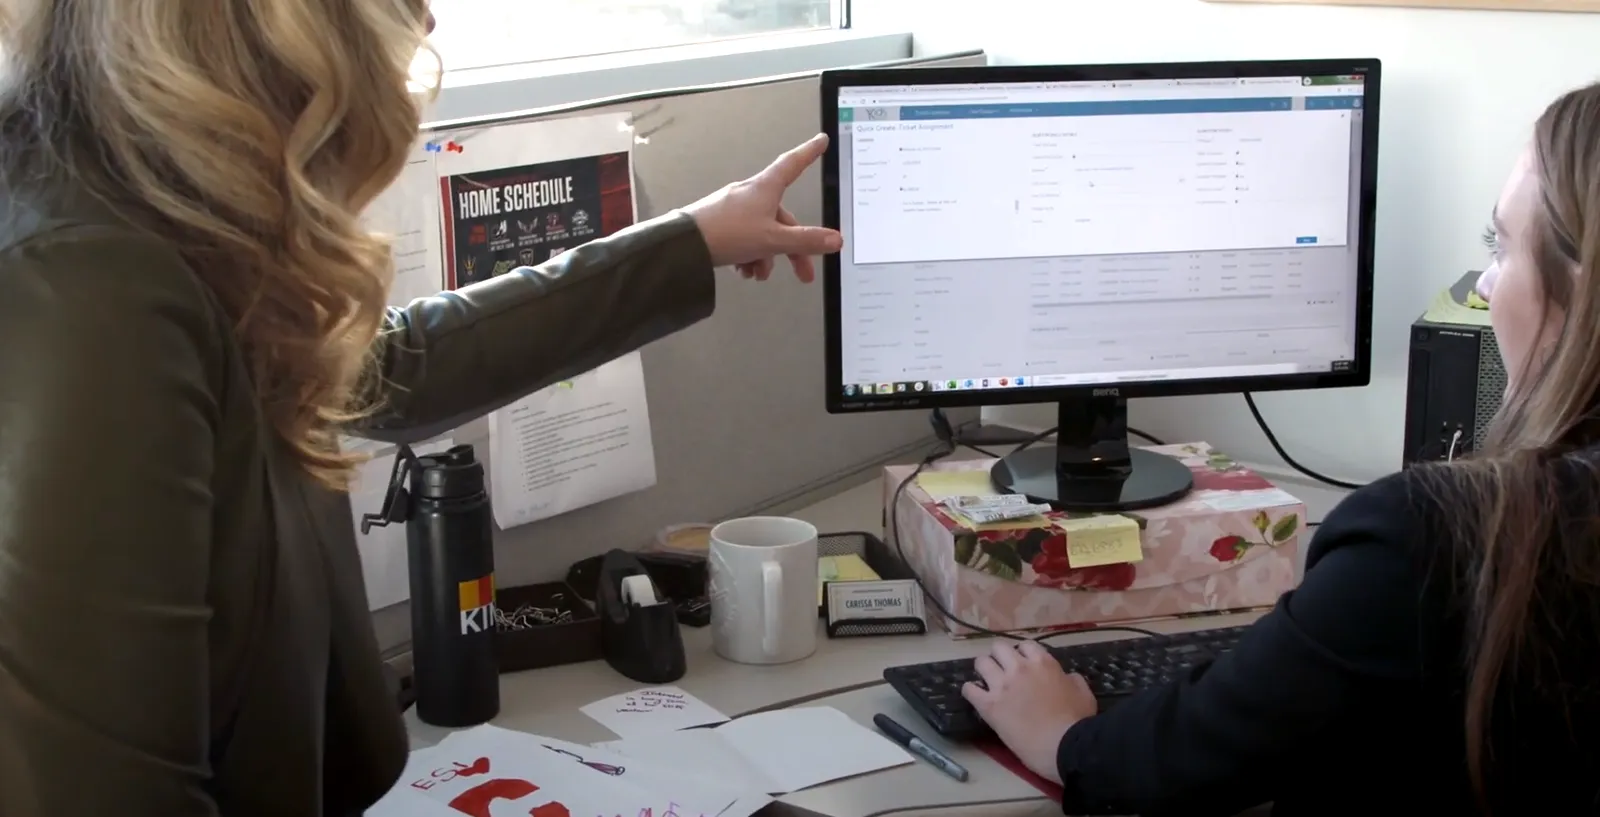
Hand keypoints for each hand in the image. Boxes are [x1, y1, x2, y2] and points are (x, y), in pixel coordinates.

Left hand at [683, 134, 842, 282]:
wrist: (684, 244)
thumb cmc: (726, 233)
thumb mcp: (773, 240)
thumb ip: (805, 241)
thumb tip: (834, 239)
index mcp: (765, 188)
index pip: (794, 164)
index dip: (809, 152)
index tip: (820, 142)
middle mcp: (750, 194)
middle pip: (782, 217)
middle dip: (791, 248)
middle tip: (803, 272)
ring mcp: (733, 208)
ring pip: (762, 231)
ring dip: (765, 256)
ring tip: (758, 273)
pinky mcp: (719, 223)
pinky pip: (743, 237)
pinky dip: (748, 255)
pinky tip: (743, 270)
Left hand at [963, 640, 1097, 784]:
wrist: (1062, 746)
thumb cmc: (1076, 722)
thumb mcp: (1084, 694)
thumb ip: (1073, 680)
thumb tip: (1066, 676)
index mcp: (1043, 663)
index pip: (1025, 645)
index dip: (1022, 654)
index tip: (1022, 664)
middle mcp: (1019, 668)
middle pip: (998, 648)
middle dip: (999, 657)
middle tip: (1002, 671)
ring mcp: (1001, 685)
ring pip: (981, 662)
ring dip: (983, 670)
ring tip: (986, 681)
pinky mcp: (988, 705)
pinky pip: (969, 689)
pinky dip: (970, 691)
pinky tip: (975, 696)